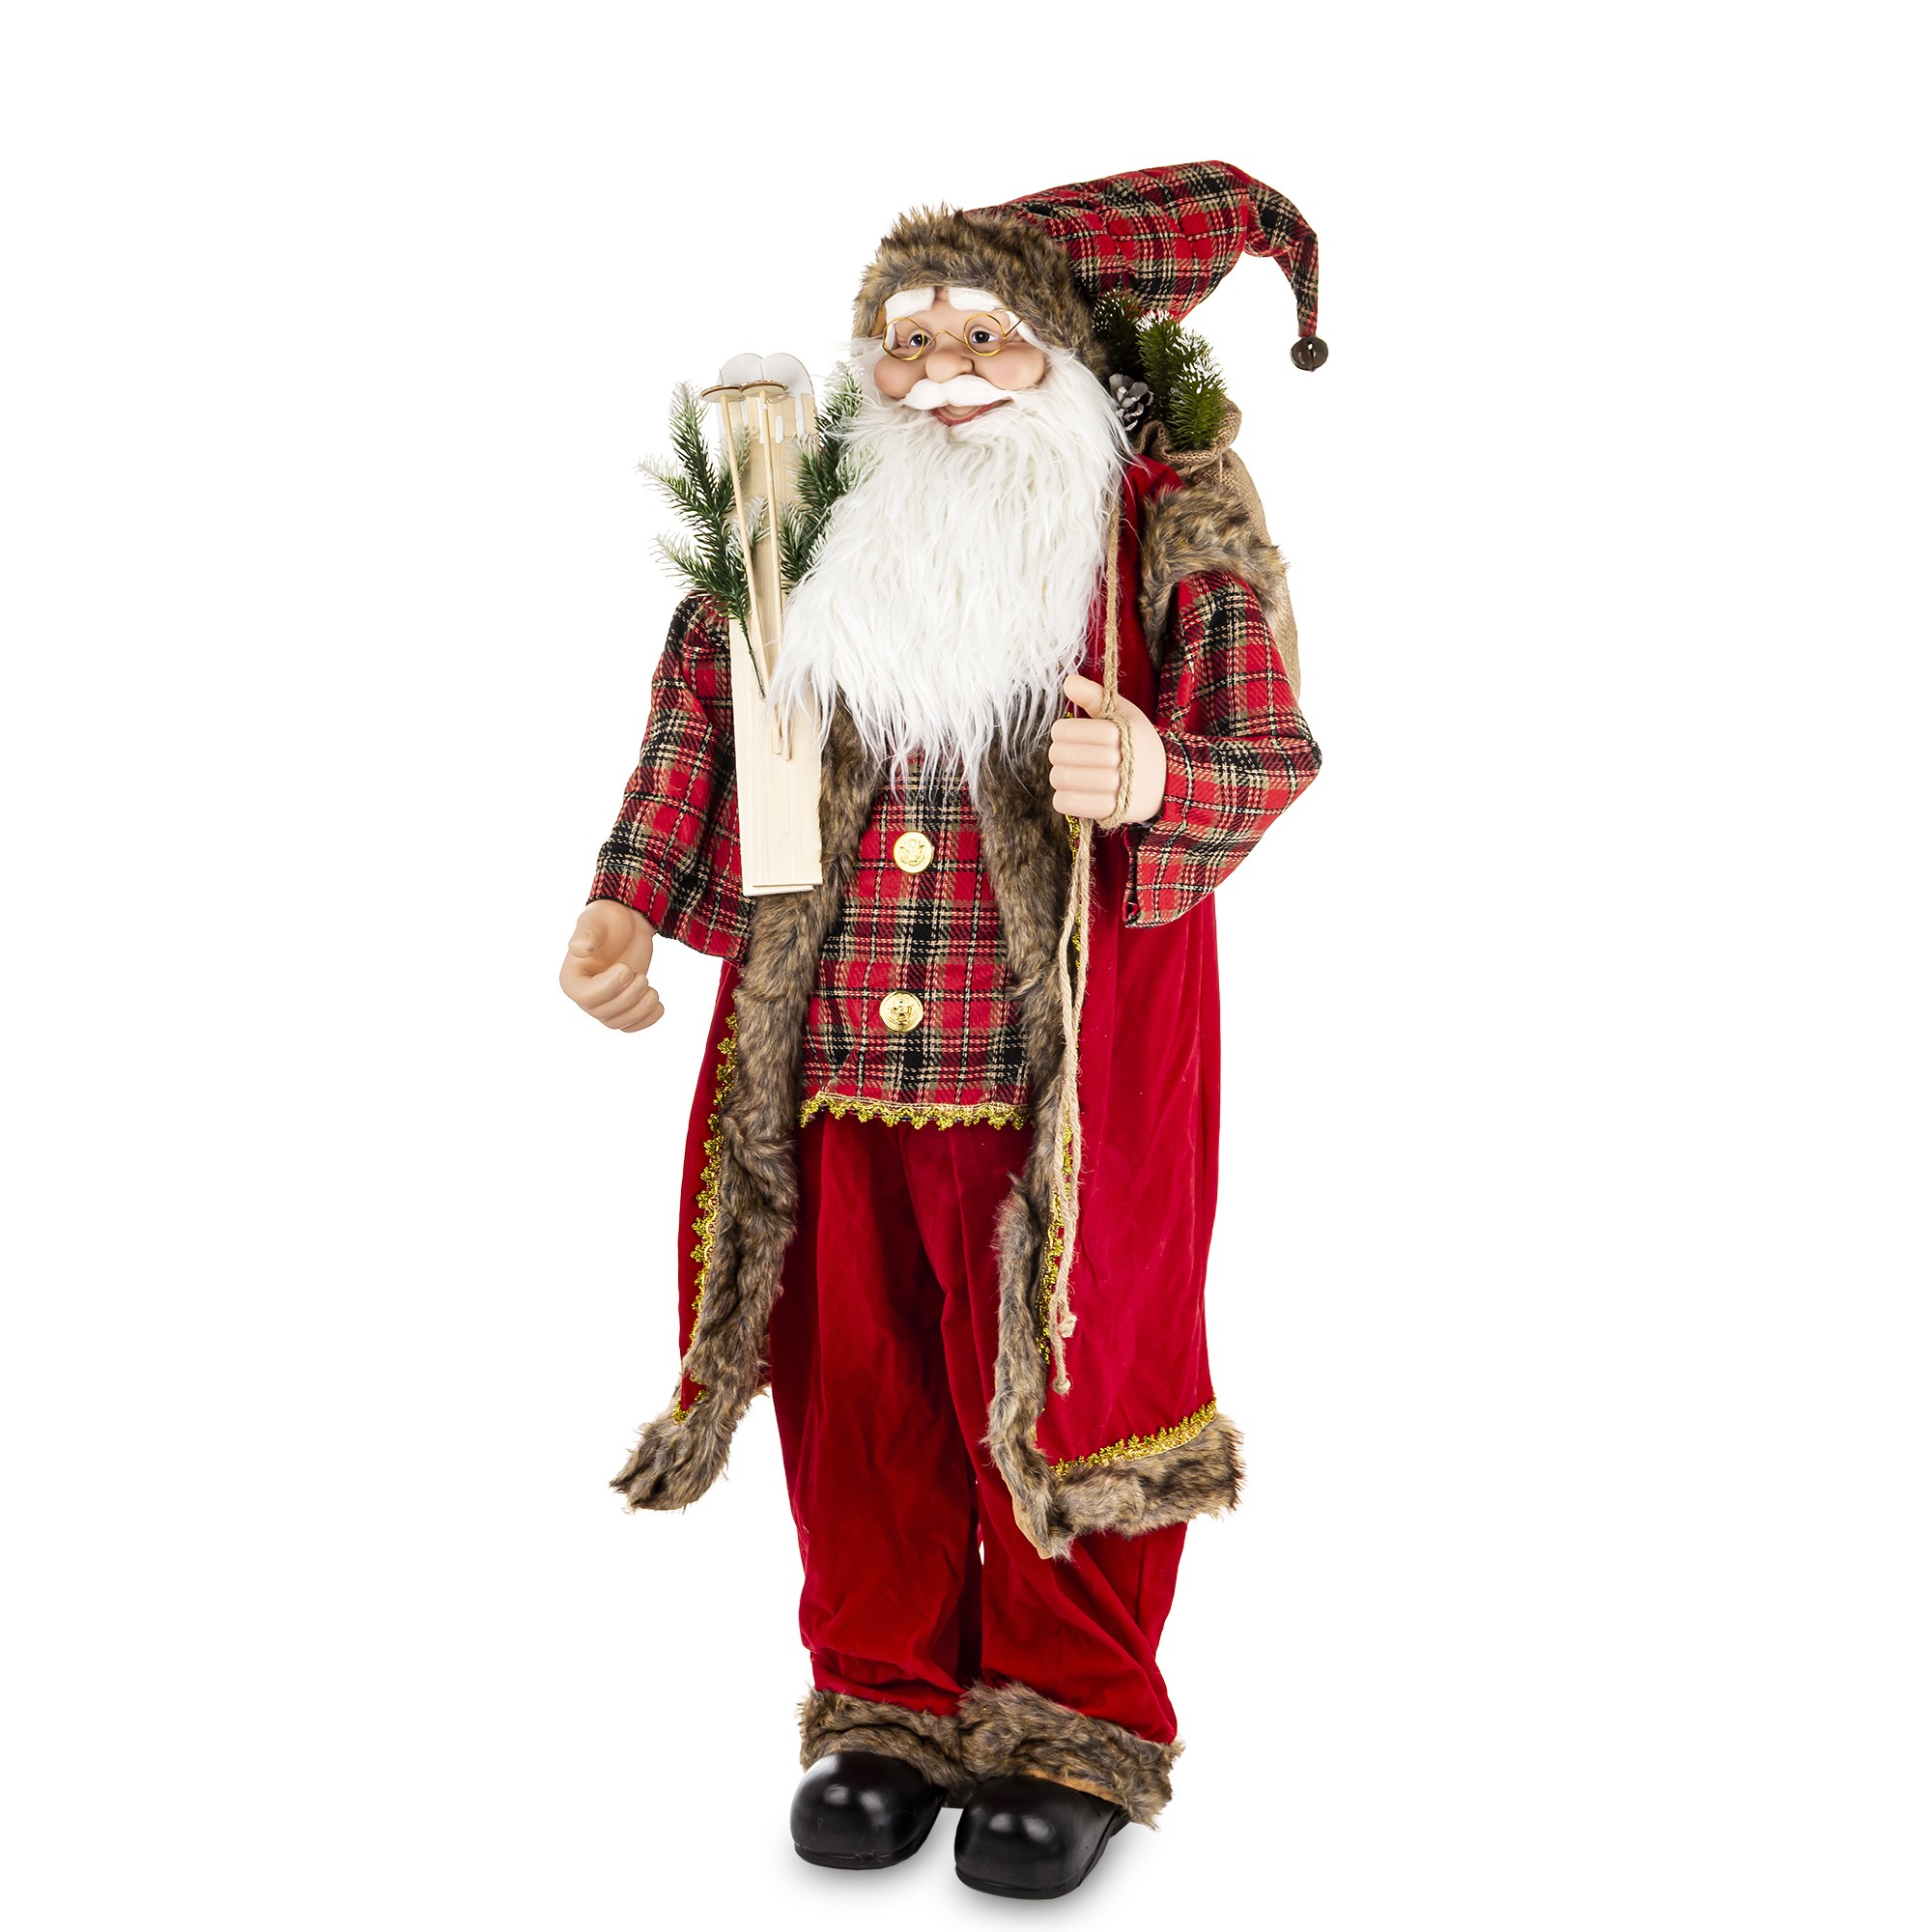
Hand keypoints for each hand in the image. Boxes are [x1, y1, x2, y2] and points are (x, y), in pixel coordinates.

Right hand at [560, 901, 663, 1031]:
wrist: (628, 923)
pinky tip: (658, 1006)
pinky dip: (646, 1020)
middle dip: (628, 997)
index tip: (627, 968)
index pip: (586, 997)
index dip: (609, 988)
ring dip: (639, 1010)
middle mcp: (585, 996)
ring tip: (653, 990)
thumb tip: (579, 948)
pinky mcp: (624, 1006)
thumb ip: (587, 933)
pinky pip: (631, 1025)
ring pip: (619, 1023)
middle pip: (604, 1014)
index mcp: (572, 979)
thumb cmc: (608, 919)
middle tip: (642, 976)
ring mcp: (605, 1003)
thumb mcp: (596, 920)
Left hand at [1049, 674, 1166, 822]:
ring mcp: (1119, 787)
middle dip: (1058, 753)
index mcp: (1123, 731)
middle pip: (1063, 755)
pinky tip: (1073, 791)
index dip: (1060, 731)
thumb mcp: (1123, 714)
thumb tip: (1068, 681)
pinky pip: (1069, 804)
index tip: (1066, 734)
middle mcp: (1123, 758)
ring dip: (1059, 776)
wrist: (1166, 781)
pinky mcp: (1113, 811)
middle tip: (1066, 754)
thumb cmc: (1137, 743)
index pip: (1069, 730)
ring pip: (1063, 779)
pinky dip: (1063, 798)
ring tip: (1070, 772)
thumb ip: (1095, 696)